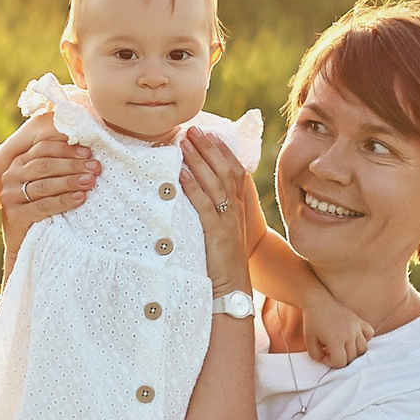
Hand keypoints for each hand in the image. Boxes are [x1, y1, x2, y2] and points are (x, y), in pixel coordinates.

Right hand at [0, 134, 98, 261]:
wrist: (22, 242)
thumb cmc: (40, 208)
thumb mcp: (45, 183)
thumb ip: (57, 167)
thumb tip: (87, 152)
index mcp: (19, 163)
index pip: (43, 148)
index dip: (67, 149)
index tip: (88, 152)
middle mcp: (11, 176)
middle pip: (45, 165)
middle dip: (73, 165)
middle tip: (95, 167)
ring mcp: (11, 196)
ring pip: (44, 185)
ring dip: (70, 182)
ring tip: (90, 181)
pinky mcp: (15, 216)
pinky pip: (43, 205)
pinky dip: (63, 201)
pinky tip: (80, 198)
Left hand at [177, 127, 255, 297]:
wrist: (231, 291)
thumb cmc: (221, 264)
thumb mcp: (220, 232)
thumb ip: (212, 212)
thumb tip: (193, 193)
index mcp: (238, 208)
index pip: (234, 170)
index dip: (222, 149)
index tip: (209, 132)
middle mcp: (236, 211)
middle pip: (226, 169)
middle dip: (209, 147)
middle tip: (193, 128)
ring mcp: (229, 221)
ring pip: (216, 182)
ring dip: (199, 159)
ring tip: (184, 141)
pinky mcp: (218, 234)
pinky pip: (205, 205)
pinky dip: (193, 186)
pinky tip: (181, 173)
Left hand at [301, 295, 374, 368]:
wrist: (318, 303)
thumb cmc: (312, 323)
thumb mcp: (309, 343)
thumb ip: (318, 356)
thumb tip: (329, 360)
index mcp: (335, 340)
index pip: (341, 362)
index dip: (332, 363)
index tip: (325, 355)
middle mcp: (349, 334)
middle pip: (352, 357)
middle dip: (341, 358)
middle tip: (332, 351)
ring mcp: (356, 327)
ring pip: (363, 349)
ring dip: (353, 352)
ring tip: (343, 347)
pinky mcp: (359, 321)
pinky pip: (370, 334)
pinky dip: (364, 339)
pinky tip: (353, 339)